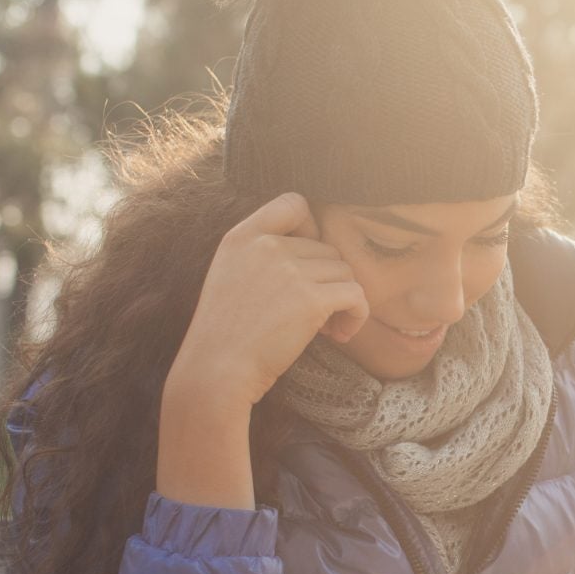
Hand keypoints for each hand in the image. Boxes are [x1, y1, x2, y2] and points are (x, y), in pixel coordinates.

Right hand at [167, 191, 370, 409]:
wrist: (216, 371)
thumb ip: (260, 254)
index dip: (312, 228)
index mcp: (242, 237)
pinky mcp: (311, 300)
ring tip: (327, 328)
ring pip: (345, 272)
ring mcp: (289, 271)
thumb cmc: (226, 334)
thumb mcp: (229, 276)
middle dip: (328, 281)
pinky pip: (357, 295)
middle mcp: (266, 246)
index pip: (292, 203)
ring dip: (343, 301)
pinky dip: (358, 315)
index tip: (309, 262)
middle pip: (327, 249)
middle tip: (317, 315)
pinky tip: (340, 335)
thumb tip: (315, 249)